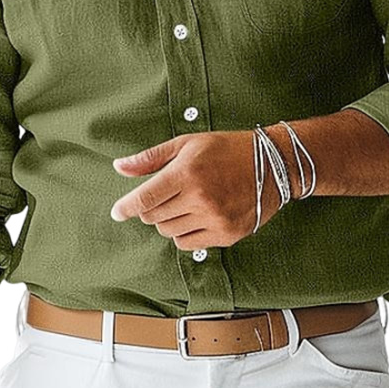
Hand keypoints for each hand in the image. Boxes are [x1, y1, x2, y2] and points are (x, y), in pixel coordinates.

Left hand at [109, 130, 288, 249]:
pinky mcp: (226, 235)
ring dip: (168, 220)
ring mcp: (214, 220)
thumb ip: (150, 158)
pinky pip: (189, 243)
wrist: (272, 165)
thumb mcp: (187, 143)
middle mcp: (199, 199)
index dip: (125, 208)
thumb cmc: (227, 149)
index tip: (116, 212)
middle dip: (151, 208)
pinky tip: (196, 215)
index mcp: (187, 173)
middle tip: (164, 194)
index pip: (144, 199)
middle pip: (154, 217)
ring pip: (169, 232)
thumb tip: (119, 167)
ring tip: (184, 202)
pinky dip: (185, 233)